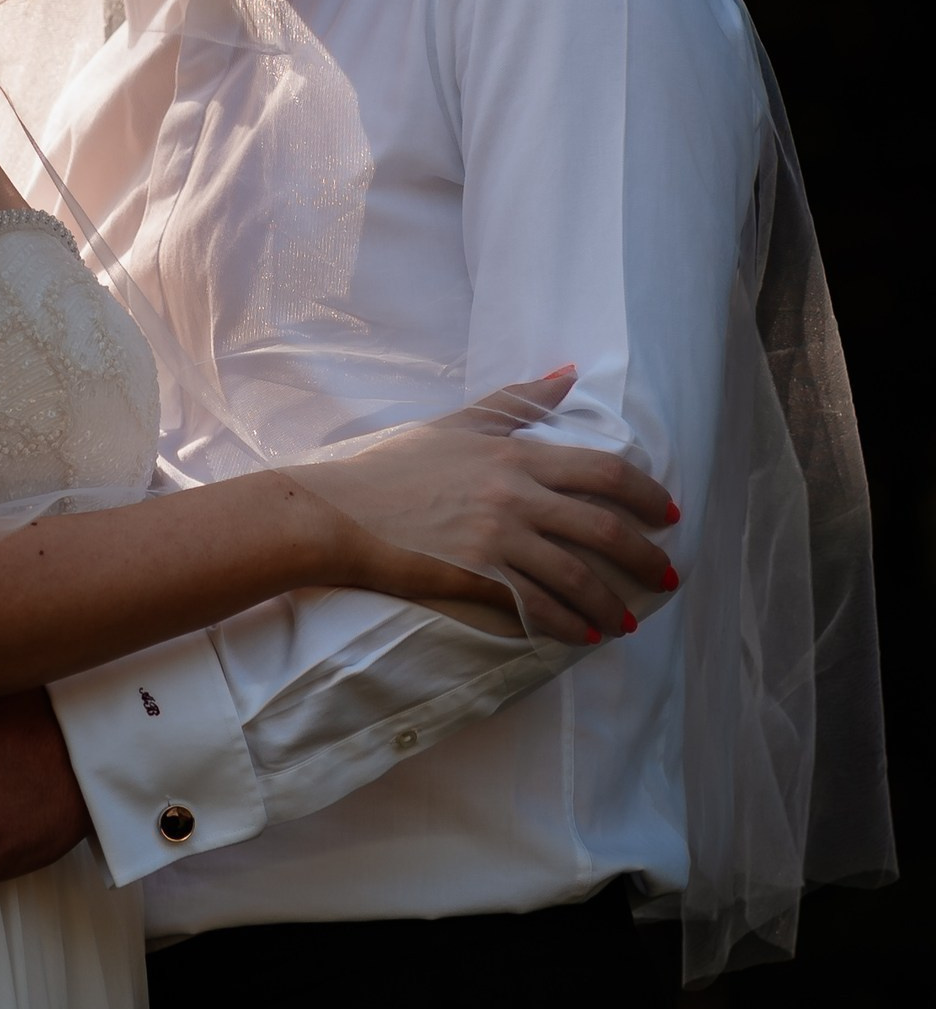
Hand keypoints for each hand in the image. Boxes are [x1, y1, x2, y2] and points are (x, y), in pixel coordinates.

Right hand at [303, 370, 680, 645]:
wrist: (339, 512)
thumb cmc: (394, 467)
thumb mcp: (457, 424)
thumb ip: (517, 400)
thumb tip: (570, 372)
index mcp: (515, 455)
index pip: (604, 472)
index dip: (647, 496)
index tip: (669, 516)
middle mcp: (515, 495)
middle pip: (604, 527)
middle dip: (646, 558)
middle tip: (666, 577)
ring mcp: (497, 538)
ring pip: (577, 575)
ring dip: (612, 602)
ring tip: (630, 620)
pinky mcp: (477, 576)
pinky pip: (538, 606)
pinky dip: (568, 624)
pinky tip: (583, 635)